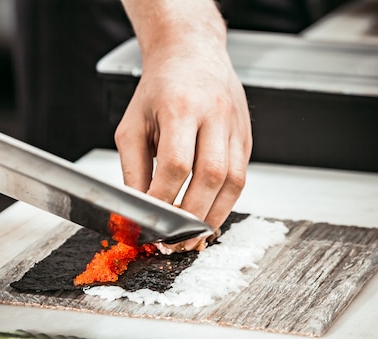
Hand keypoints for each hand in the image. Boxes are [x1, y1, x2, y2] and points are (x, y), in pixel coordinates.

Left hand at [117, 0, 251, 250]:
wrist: (191, 56)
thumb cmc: (158, 90)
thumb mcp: (132, 126)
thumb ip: (134, 170)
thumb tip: (138, 210)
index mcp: (180, 108)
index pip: (176, 164)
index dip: (164, 200)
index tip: (151, 223)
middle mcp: (214, 115)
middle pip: (211, 176)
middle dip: (192, 216)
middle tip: (175, 242)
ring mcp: (235, 126)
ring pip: (234, 181)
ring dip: (214, 216)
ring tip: (193, 239)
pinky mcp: (245, 138)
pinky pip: (241, 178)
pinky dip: (225, 204)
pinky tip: (208, 217)